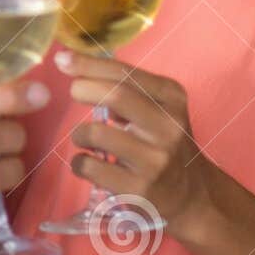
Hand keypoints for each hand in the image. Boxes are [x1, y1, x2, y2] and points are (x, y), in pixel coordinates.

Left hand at [58, 50, 220, 237]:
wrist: (192, 196)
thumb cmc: (165, 144)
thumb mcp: (160, 110)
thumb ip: (126, 89)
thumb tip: (75, 67)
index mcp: (172, 99)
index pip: (126, 73)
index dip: (90, 64)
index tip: (63, 58)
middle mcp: (168, 127)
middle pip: (116, 95)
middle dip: (84, 88)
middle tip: (73, 92)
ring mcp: (155, 160)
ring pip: (97, 133)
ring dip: (80, 134)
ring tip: (84, 139)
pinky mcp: (139, 190)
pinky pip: (91, 167)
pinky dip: (79, 163)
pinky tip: (87, 164)